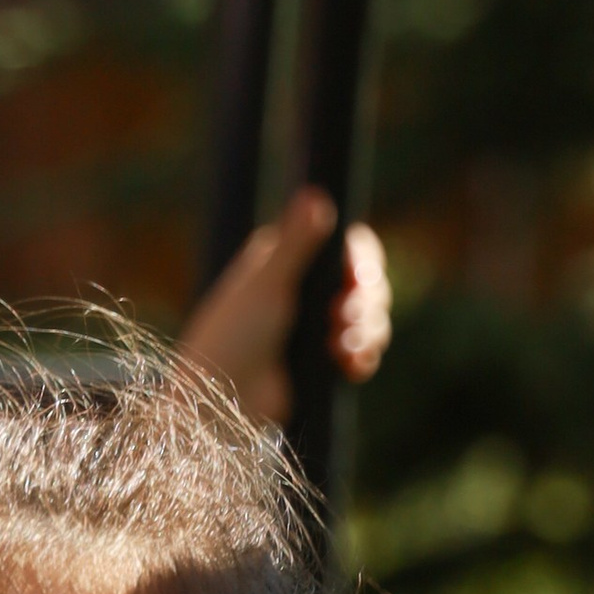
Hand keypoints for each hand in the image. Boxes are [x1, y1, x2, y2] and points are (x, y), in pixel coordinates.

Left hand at [178, 186, 392, 426]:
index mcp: (289, 260)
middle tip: (342, 319)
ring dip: (366, 331)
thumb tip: (316, 192)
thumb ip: (296, 243)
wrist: (222, 401)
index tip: (354, 278)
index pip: (348, 246)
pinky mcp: (323, 361)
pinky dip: (364, 357)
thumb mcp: (266, 285)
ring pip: (371, 318)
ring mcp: (316, 326)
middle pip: (368, 283)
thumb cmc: (232, 337)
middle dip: (366, 302)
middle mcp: (306, 289)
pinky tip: (350, 366)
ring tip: (340, 348)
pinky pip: (364, 351)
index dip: (362, 262)